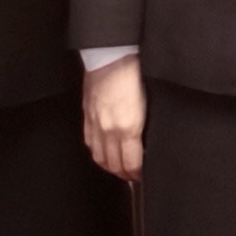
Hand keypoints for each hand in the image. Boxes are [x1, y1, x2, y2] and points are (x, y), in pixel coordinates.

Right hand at [81, 54, 145, 181]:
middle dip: (123, 174)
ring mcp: (96, 124)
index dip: (136, 173)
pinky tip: (102, 153)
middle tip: (131, 177)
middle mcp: (110, 130)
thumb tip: (145, 140)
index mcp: (128, 127)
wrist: (111, 58)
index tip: (141, 176)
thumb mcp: (147, 103)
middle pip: (114, 164)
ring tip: (117, 170)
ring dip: (109, 167)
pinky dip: (96, 153)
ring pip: (100, 156)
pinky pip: (89, 143)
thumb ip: (143, 125)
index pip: (131, 162)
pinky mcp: (87, 117)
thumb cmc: (132, 75)